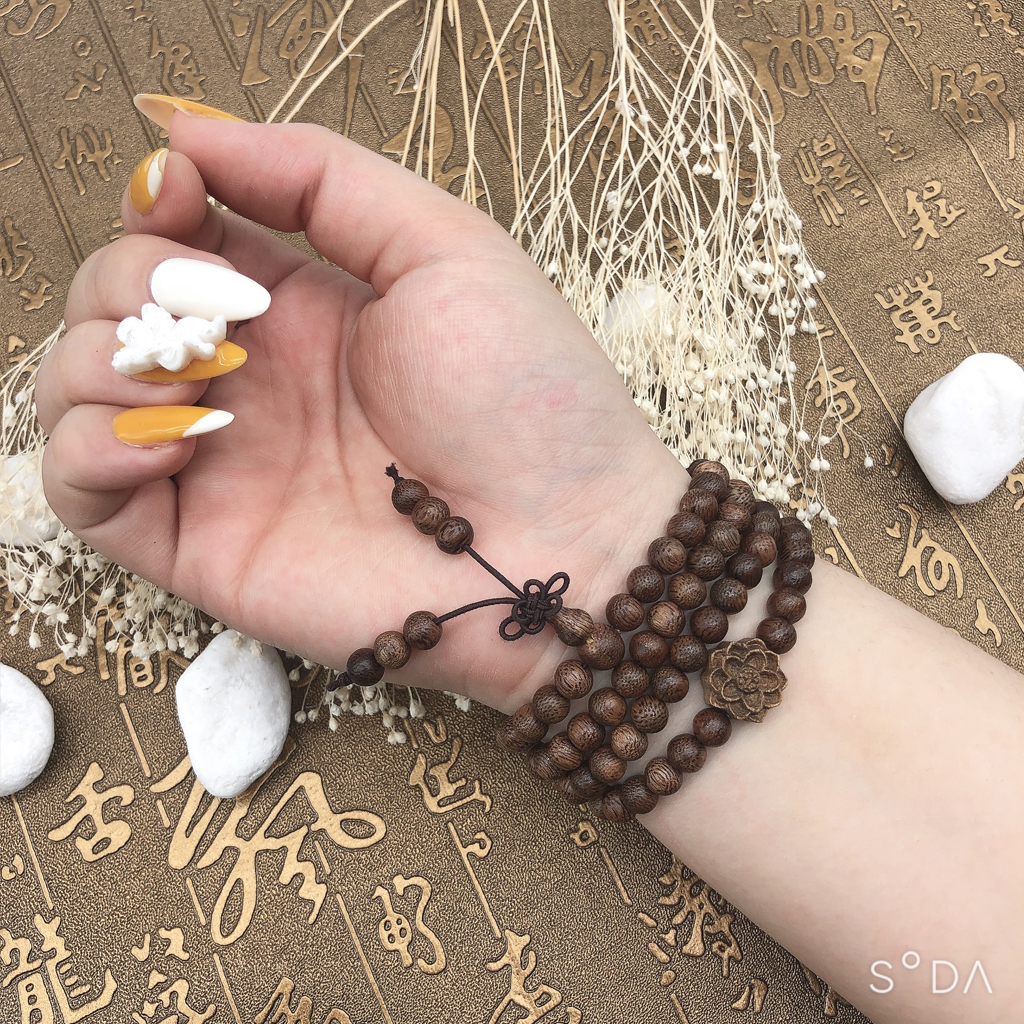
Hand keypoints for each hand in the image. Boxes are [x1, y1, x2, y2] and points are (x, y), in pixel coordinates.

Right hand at [36, 114, 686, 709]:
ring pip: (76, 393)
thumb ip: (322, 180)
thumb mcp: (443, 246)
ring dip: (100, 361)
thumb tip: (188, 127)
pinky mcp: (203, 549)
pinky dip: (90, 448)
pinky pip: (81, 495)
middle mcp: (251, 383)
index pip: (176, 240)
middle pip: (112, 307)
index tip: (174, 192)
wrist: (564, 541)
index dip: (154, 205)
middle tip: (219, 314)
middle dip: (129, 285)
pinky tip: (174, 435)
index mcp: (301, 310)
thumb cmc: (528, 395)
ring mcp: (222, 467)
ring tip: (198, 377)